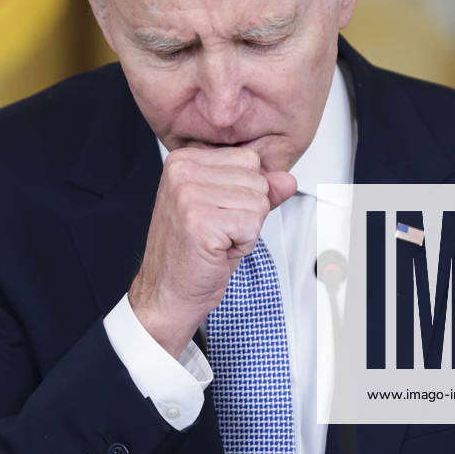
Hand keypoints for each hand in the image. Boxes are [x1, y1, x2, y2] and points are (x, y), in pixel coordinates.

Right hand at [128, 147, 295, 355]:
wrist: (167, 293)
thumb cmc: (191, 255)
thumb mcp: (227, 211)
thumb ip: (258, 191)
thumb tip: (287, 180)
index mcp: (184, 160)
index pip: (249, 160)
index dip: (244, 194)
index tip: (216, 213)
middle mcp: (182, 171)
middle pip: (257, 180)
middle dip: (248, 213)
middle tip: (216, 232)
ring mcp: (188, 194)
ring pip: (258, 203)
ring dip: (245, 230)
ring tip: (216, 241)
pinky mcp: (199, 221)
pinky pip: (252, 225)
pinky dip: (243, 245)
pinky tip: (217, 251)